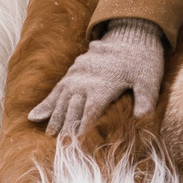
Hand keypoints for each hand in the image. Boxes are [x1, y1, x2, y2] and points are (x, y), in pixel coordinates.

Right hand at [29, 19, 165, 136]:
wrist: (132, 35)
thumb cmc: (143, 60)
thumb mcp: (149, 79)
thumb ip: (145, 98)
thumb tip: (143, 117)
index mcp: (102, 86)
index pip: (89, 114)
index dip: (82, 131)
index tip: (76, 145)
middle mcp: (85, 81)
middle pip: (72, 110)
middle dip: (66, 129)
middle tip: (60, 147)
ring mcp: (77, 75)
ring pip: (61, 100)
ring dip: (55, 118)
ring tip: (49, 133)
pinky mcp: (73, 71)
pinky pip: (56, 89)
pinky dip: (46, 104)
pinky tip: (34, 116)